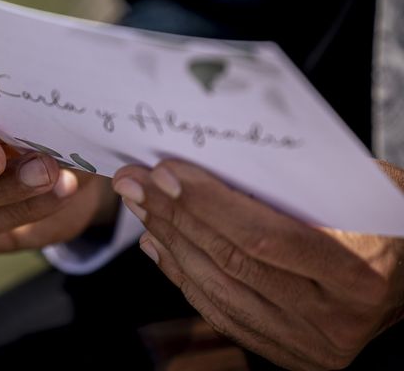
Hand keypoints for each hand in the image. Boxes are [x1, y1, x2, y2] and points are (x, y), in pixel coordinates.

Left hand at [113, 160, 403, 369]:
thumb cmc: (388, 220)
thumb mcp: (364, 189)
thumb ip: (301, 181)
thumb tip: (219, 161)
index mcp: (358, 269)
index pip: (265, 236)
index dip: (208, 204)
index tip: (165, 171)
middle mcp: (331, 317)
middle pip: (231, 261)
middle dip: (173, 215)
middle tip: (134, 181)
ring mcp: (307, 342)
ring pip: (217, 289)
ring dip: (169, 241)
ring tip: (140, 205)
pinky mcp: (288, 352)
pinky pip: (220, 312)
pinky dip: (182, 276)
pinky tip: (157, 244)